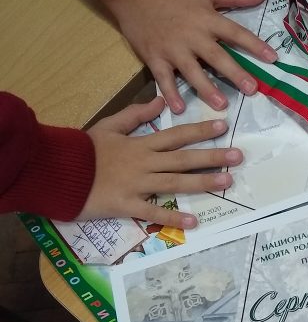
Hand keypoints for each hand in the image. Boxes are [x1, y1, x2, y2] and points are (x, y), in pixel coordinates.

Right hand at [82, 97, 242, 228]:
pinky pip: (152, 212)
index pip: (176, 135)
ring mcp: (136, 184)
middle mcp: (143, 163)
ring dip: (203, 182)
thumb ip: (135, 114)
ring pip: (175, 183)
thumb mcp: (108, 125)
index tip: (224, 125)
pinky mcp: (125, 205)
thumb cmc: (81, 149)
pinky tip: (193, 221)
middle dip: (212, 156)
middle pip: (183, 159)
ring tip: (227, 182)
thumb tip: (160, 101)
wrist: (54, 169)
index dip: (200, 130)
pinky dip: (172, 217)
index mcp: (139, 144)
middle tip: (239, 156)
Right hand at [104, 0, 276, 113]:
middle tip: (252, 89)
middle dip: (235, 73)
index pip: (236, 33)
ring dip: (206, 88)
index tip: (273, 58)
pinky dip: (169, 94)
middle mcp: (192, 36)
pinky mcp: (154, 58)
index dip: (255, 45)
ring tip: (221, 105)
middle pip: (217, 56)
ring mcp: (172, 49)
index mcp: (207, 19)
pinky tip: (179, 109)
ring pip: (192, 71)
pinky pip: (163, 79)